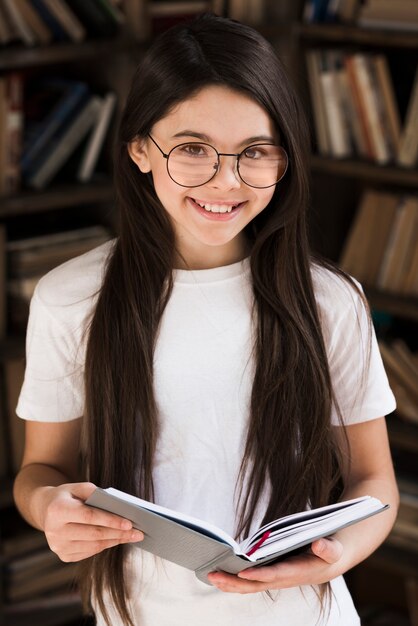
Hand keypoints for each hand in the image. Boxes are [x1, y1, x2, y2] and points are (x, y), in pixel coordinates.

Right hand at [38, 482, 143, 561]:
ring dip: (115, 541)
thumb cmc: (67, 496)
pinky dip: (106, 545)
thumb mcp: (78, 487)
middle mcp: (55, 531)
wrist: (46, 510)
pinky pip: (90, 552)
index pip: (89, 517)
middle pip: (93, 534)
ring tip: (132, 536)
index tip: (129, 523)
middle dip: (118, 533)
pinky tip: (117, 539)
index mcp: (58, 510)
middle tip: (138, 532)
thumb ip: (95, 493)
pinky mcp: (63, 556)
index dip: (110, 520)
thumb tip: (118, 506)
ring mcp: (58, 546)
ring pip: (94, 546)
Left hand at [207, 537, 343, 593]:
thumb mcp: (333, 549)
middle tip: (213, 575)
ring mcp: (274, 578)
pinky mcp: (270, 574)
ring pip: (249, 585)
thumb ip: (328, 548)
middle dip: (234, 581)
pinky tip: (220, 575)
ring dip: (230, 583)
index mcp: (296, 572)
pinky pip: (249, 581)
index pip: (274, 575)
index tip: (243, 571)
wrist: (329, 563)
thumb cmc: (329, 553)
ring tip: (210, 575)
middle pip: (255, 584)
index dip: (259, 574)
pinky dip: (234, 580)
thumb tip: (318, 544)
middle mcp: (282, 578)